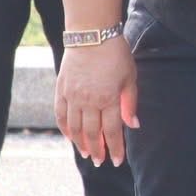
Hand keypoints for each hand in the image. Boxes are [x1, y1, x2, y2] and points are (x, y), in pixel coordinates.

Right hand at [55, 38, 137, 165]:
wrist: (91, 34)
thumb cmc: (116, 54)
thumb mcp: (130, 77)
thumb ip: (130, 103)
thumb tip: (133, 125)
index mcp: (108, 98)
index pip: (113, 131)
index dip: (116, 148)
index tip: (117, 161)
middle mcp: (88, 101)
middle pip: (93, 133)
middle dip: (98, 150)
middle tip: (101, 161)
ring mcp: (72, 96)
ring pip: (75, 128)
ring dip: (81, 143)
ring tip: (87, 153)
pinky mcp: (61, 90)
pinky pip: (61, 115)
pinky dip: (65, 129)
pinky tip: (71, 137)